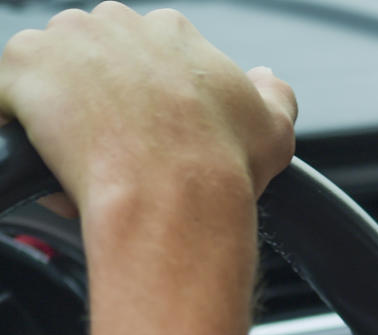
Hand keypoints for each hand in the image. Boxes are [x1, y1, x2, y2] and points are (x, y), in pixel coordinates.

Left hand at [0, 2, 295, 211]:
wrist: (174, 194)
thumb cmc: (223, 166)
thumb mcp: (276, 127)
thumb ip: (273, 93)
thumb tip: (264, 79)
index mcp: (172, 32)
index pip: (148, 54)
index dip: (147, 100)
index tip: (152, 135)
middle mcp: (116, 24)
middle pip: (94, 57)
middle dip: (98, 100)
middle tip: (116, 153)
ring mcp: (64, 42)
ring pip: (49, 74)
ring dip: (57, 113)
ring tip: (81, 166)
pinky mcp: (19, 68)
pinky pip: (4, 96)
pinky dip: (15, 125)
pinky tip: (41, 161)